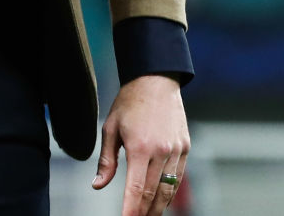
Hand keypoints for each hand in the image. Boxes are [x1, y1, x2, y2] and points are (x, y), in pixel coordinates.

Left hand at [92, 75, 189, 215]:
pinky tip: (162, 200)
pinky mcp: (185, 147)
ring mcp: (176, 150)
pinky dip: (170, 192)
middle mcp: (161, 151)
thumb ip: (107, 161)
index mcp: (140, 147)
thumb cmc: (130, 103)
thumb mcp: (111, 128)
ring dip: (158, 207)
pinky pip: (178, 177)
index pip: (136, 189)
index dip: (131, 210)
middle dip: (143, 212)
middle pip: (152, 193)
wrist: (156, 80)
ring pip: (168, 189)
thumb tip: (98, 184)